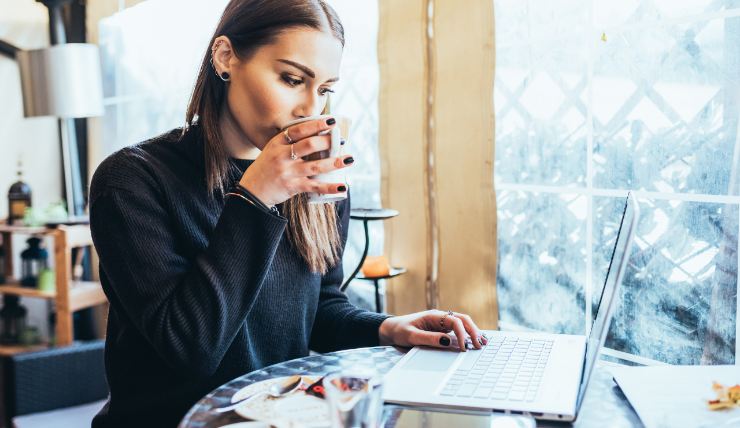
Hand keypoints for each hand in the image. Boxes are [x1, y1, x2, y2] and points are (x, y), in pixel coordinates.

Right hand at [238, 117, 353, 206]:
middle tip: (341, 140)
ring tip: (349, 159)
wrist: (251, 192)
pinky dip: (330, 187)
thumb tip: (318, 135)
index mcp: (277, 143)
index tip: (331, 121)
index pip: (298, 130)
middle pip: (308, 146)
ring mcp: (287, 172)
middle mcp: (282, 156)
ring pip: (315, 166)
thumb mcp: (272, 150)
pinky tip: (342, 186)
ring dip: (334, 162)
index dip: (316, 124)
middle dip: (328, 142)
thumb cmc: (266, 168)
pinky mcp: (292, 187)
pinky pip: (315, 186)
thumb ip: (290, 143)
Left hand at [378, 310, 487, 351]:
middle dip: (473, 331)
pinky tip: (473, 342)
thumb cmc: (399, 331)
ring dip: (472, 332)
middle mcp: (440, 317)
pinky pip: (457, 331)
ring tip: (482, 343)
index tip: (464, 347)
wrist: (391, 330)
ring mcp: (441, 323)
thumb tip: (449, 342)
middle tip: (480, 345)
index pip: (454, 322)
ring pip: (462, 324)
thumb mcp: (411, 336)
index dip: (462, 334)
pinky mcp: (441, 330)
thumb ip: (429, 339)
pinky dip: (466, 335)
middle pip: (463, 320)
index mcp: (434, 316)